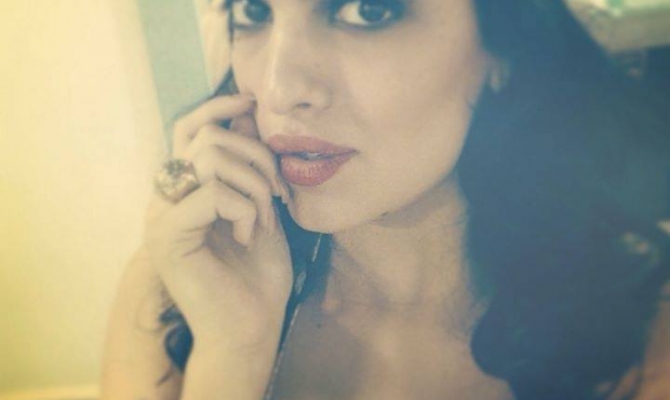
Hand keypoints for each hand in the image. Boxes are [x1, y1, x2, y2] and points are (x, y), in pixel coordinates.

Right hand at [144, 94, 292, 352]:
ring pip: (211, 158)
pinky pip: (212, 192)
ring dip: (254, 185)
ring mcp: (162, 216)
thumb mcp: (260, 207)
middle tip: (276, 193)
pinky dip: (244, 210)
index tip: (252, 104)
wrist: (250, 327)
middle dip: (257, 157)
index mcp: (185, 189)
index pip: (189, 128)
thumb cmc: (257, 273)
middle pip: (207, 136)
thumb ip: (248, 164)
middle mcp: (166, 198)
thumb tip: (245, 113)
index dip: (218, 107)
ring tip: (264, 219)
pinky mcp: (168, 236)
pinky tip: (250, 236)